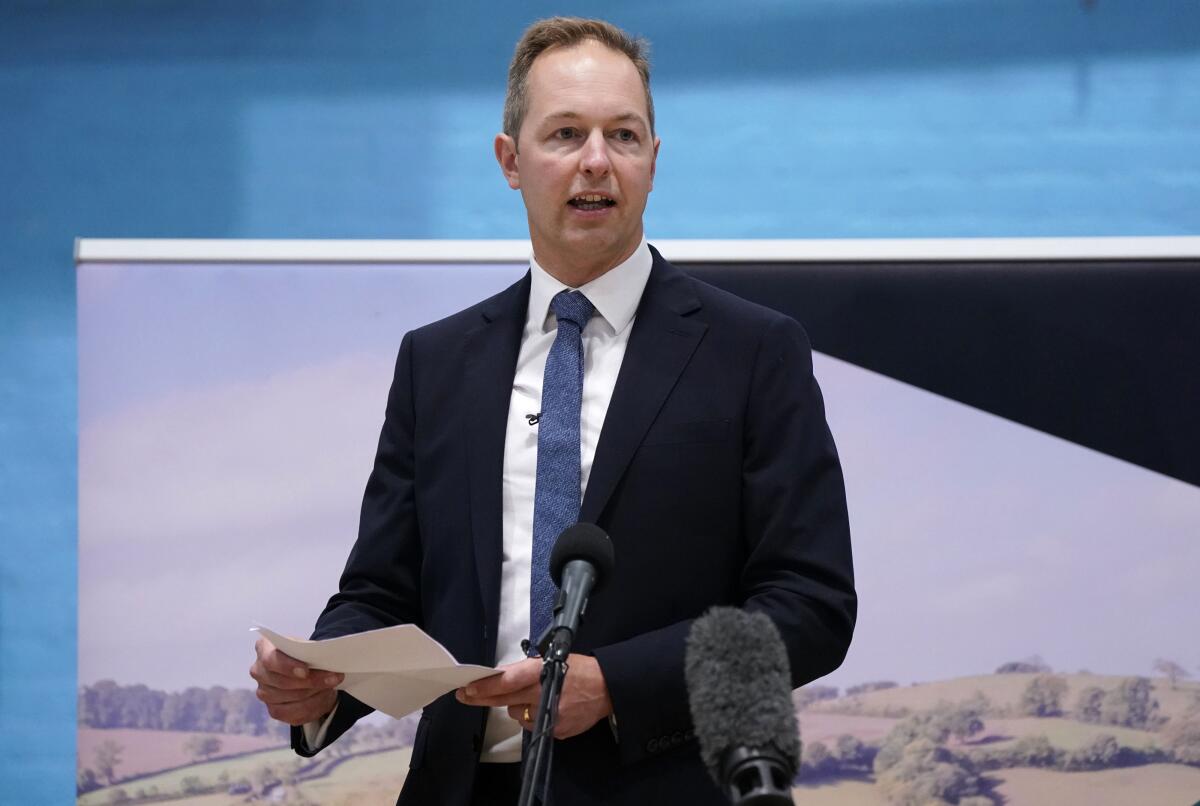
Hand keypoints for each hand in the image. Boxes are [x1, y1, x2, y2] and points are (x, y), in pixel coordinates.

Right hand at [249, 636, 343, 725]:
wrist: (305, 670)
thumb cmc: (304, 655)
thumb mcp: (306, 646)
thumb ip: (311, 651)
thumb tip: (327, 658)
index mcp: (264, 649)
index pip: (270, 660)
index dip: (287, 667)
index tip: (306, 671)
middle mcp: (259, 672)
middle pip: (283, 682)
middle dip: (312, 681)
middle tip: (334, 677)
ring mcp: (264, 693)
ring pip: (291, 698)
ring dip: (315, 692)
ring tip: (332, 684)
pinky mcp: (274, 710)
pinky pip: (294, 713)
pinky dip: (313, 705)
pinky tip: (324, 696)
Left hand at [456, 654, 611, 739]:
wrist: (607, 689)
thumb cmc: (579, 670)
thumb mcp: (553, 659)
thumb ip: (527, 670)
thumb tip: (501, 676)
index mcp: (542, 673)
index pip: (508, 681)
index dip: (486, 686)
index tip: (468, 688)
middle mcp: (543, 695)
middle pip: (505, 700)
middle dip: (483, 697)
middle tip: (466, 695)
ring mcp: (549, 716)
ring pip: (517, 714)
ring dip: (518, 706)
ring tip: (533, 696)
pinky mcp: (555, 730)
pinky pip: (532, 725)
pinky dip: (533, 716)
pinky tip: (546, 707)